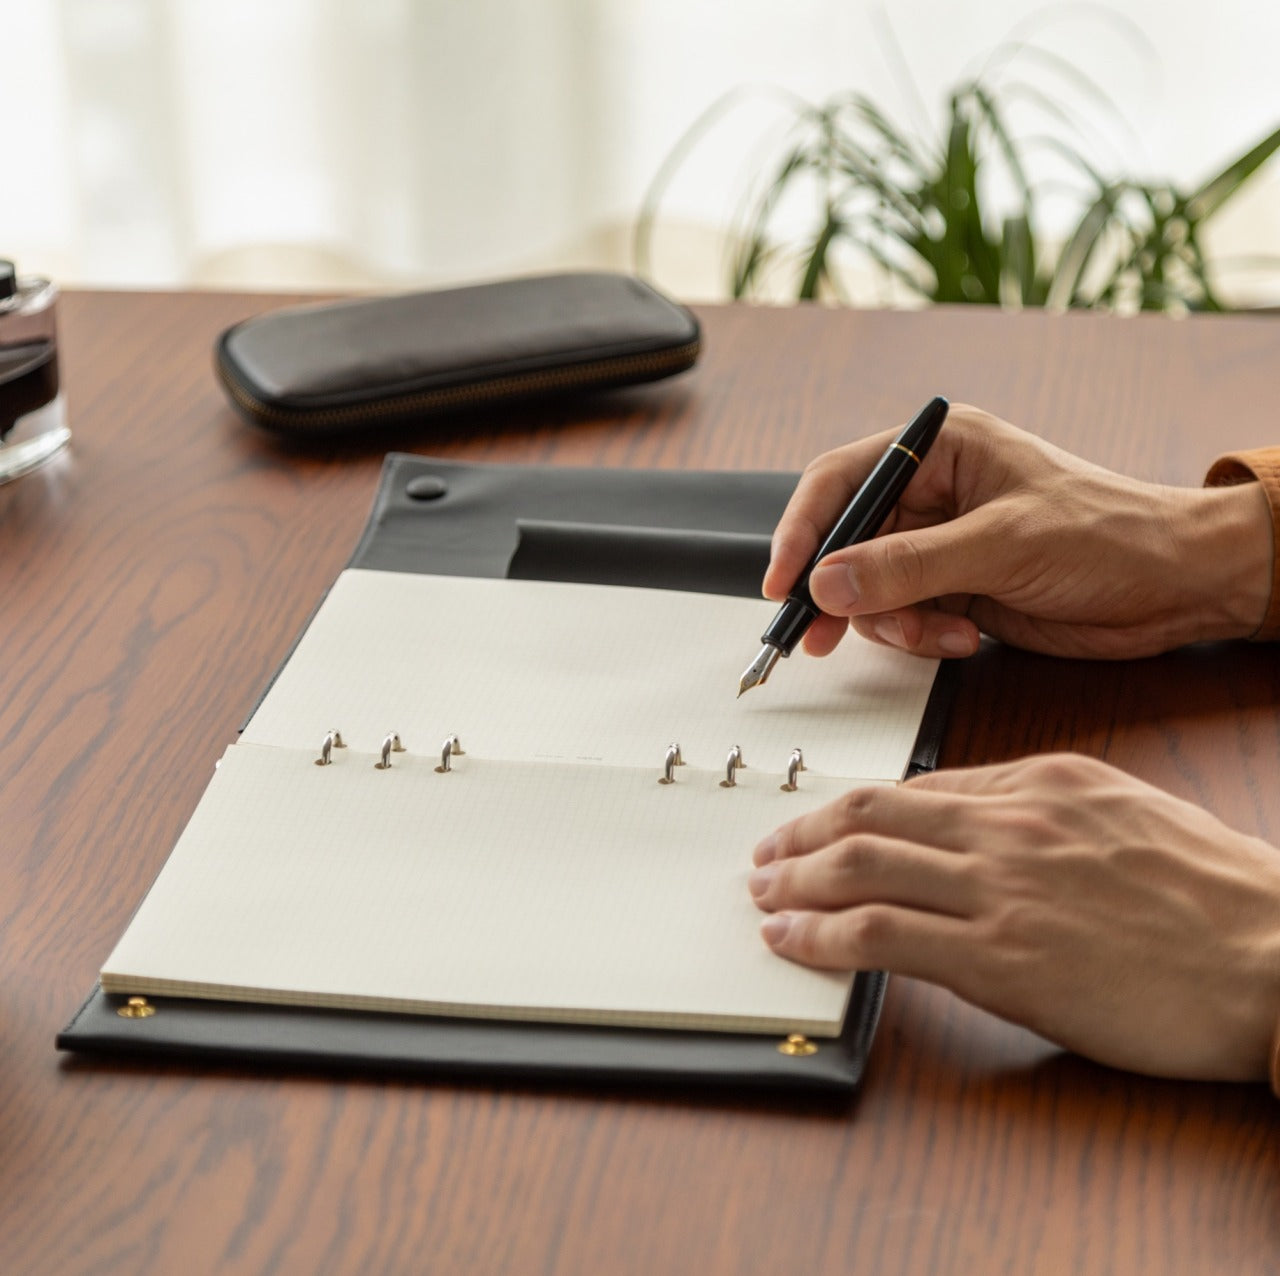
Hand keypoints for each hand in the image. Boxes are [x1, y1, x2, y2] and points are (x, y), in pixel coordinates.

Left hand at [747, 754, 1279, 1081]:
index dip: (848, 807)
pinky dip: (820, 935)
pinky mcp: (1002, 957)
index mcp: (1039, 782)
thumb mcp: (1122, 814)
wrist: (1275, 958)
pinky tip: (791, 940)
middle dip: (801, 832)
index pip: (913, 785)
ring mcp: (1001, 888)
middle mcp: (1009, 824)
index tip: (817, 824)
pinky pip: (881, 935)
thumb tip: (967, 819)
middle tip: (767, 851)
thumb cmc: (1214, 895)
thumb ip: (1039, 811)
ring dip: (795, 879)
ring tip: (763, 891)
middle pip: (869, 813)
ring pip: (860, 866)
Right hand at [764, 405, 1271, 659]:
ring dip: (892, 622)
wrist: (1176, 587)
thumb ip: (907, 566)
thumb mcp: (1001, 544)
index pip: (843, 481)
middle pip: (848, 543)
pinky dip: (922, 636)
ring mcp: (942, 546)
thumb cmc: (1110, 534)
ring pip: (871, 590)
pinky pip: (904, 617)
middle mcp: (934, 495)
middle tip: (819, 635)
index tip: (782, 583)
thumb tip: (827, 584)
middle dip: (839, 592)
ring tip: (939, 633)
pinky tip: (965, 636)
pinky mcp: (955, 590)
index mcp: (941, 451)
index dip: (803, 530)